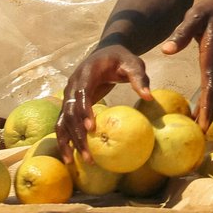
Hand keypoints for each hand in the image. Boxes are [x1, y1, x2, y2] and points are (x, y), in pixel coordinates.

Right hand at [57, 43, 151, 162]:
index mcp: (86, 73)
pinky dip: (64, 139)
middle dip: (77, 134)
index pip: (81, 93)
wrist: (106, 52)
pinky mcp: (70, 104)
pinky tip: (69, 156)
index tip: (91, 128)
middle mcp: (72, 85)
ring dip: (68, 141)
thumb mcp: (133, 64)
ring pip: (64, 120)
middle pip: (70, 112)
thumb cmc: (121, 58)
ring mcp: (69, 96)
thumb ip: (139, 78)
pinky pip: (63, 123)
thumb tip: (149, 97)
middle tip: (88, 154)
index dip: (84, 110)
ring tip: (73, 161)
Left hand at [164, 0, 212, 128]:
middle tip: (198, 137)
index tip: (203, 126)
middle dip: (207, 117)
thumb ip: (182, 33)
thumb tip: (166, 51)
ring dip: (209, 112)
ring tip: (199, 129)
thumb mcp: (196, 16)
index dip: (206, 108)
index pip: (209, 88)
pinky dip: (210, 102)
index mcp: (210, 58)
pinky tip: (202, 110)